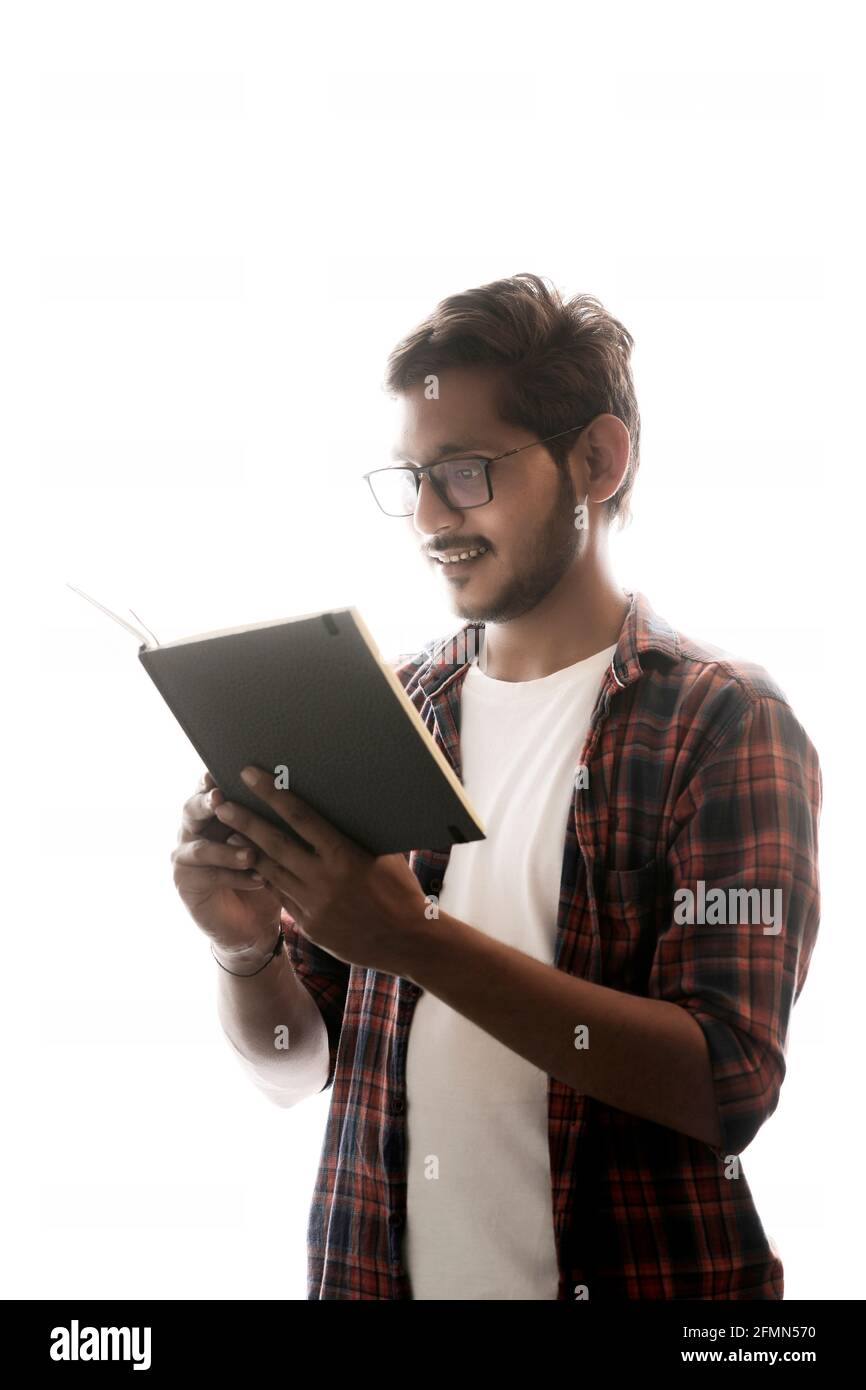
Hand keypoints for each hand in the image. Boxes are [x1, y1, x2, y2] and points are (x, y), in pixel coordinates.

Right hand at [171, 770, 283, 957]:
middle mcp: (194, 830)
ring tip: (251, 854)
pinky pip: (208, 876)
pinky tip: (258, 880)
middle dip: (206, 802)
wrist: (253, 922)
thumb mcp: (270, 843)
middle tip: (220, 797)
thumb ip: (268, 819)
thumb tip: (286, 790)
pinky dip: (235, 877)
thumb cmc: (266, 873)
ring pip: (201, 847)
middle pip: (191, 809)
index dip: (212, 779)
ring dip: (227, 850)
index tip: (224, 771)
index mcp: (213, 813)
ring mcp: (185, 856)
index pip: (208, 789)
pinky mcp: (185, 882)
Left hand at [212, 765, 429, 975]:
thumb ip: (356, 833)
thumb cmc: (401, 890)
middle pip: (275, 843)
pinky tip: (252, 866)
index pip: (300, 816)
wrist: (408, 941)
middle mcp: (323, 878)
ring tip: (228, 834)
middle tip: (221, 804)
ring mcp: (313, 904)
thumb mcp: (383, 854)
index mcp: (344, 854)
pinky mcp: (309, 925)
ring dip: (247, 851)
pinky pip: (281, 896)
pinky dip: (266, 879)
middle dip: (245, 821)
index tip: (250, 775)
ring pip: (271, 871)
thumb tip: (340, 804)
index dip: (272, 793)